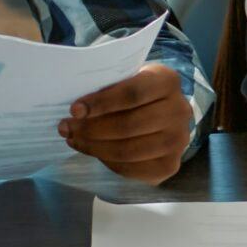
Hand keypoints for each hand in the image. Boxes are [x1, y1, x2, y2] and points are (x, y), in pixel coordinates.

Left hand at [64, 63, 194, 183]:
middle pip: (128, 125)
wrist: (163, 112)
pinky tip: (94, 151)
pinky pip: (132, 168)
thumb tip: (77, 109)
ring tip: (74, 140)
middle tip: (66, 128)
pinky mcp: (170, 165)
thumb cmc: (136, 91)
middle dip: (91, 129)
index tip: (75, 110)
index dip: (102, 102)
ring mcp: (178, 141)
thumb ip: (109, 86)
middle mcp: (180, 111)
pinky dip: (107, 162)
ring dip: (94, 147)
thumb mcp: (127, 78)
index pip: (132, 93)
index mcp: (168, 81)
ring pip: (128, 150)